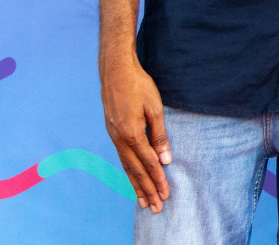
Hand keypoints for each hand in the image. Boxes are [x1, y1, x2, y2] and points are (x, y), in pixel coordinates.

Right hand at [100, 54, 170, 212]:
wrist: (115, 72)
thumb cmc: (139, 86)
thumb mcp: (155, 108)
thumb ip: (160, 134)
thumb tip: (165, 159)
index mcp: (132, 134)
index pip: (148, 163)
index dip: (158, 179)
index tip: (166, 194)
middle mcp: (120, 139)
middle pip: (135, 171)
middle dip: (147, 190)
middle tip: (156, 207)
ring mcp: (114, 137)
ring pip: (126, 167)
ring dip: (136, 185)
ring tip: (144, 202)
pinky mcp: (112, 133)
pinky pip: (121, 158)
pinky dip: (128, 172)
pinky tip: (133, 179)